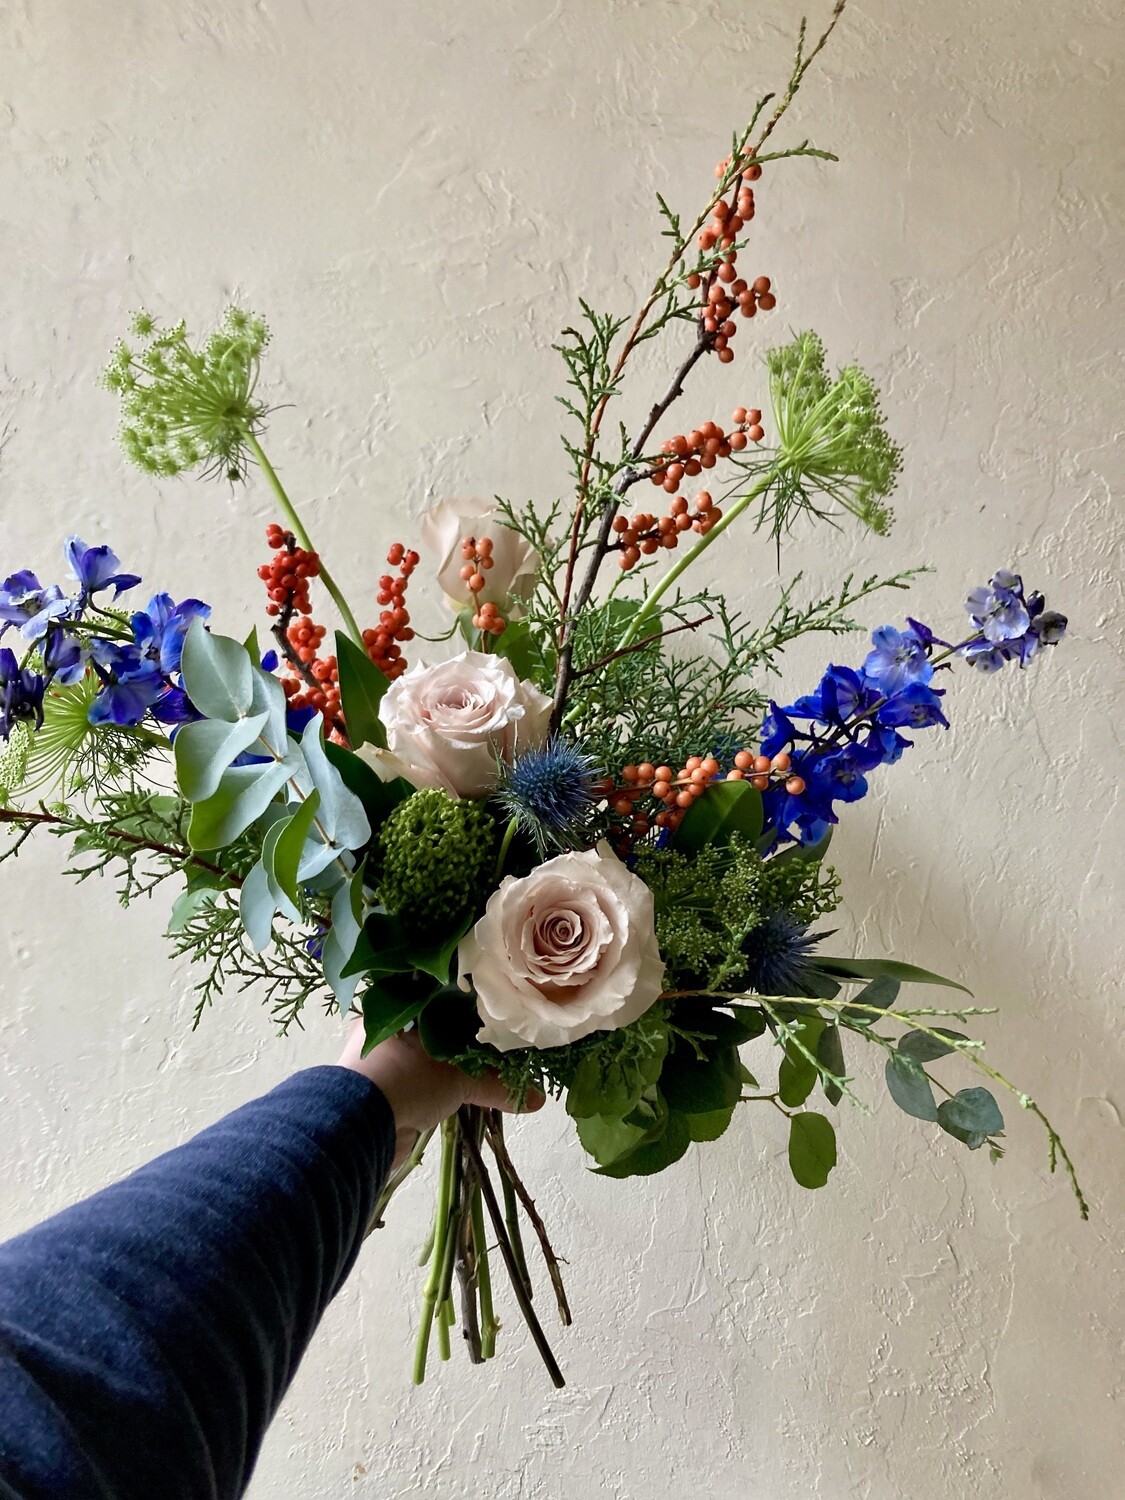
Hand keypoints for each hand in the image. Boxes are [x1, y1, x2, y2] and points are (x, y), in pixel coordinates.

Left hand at [336, 1021, 541, 1167]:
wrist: (356, 1126)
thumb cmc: (404, 1078)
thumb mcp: (459, 1078)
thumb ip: (496, 1085)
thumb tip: (537, 1098)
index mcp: (396, 1006)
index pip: (438, 997)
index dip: (467, 1006)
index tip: (495, 1013)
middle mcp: (383, 1029)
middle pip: (432, 1030)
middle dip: (459, 1041)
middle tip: (494, 1045)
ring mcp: (376, 1061)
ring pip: (423, 1059)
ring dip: (446, 1069)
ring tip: (481, 1073)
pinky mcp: (376, 1092)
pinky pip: (414, 1084)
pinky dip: (433, 1091)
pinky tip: (453, 1096)